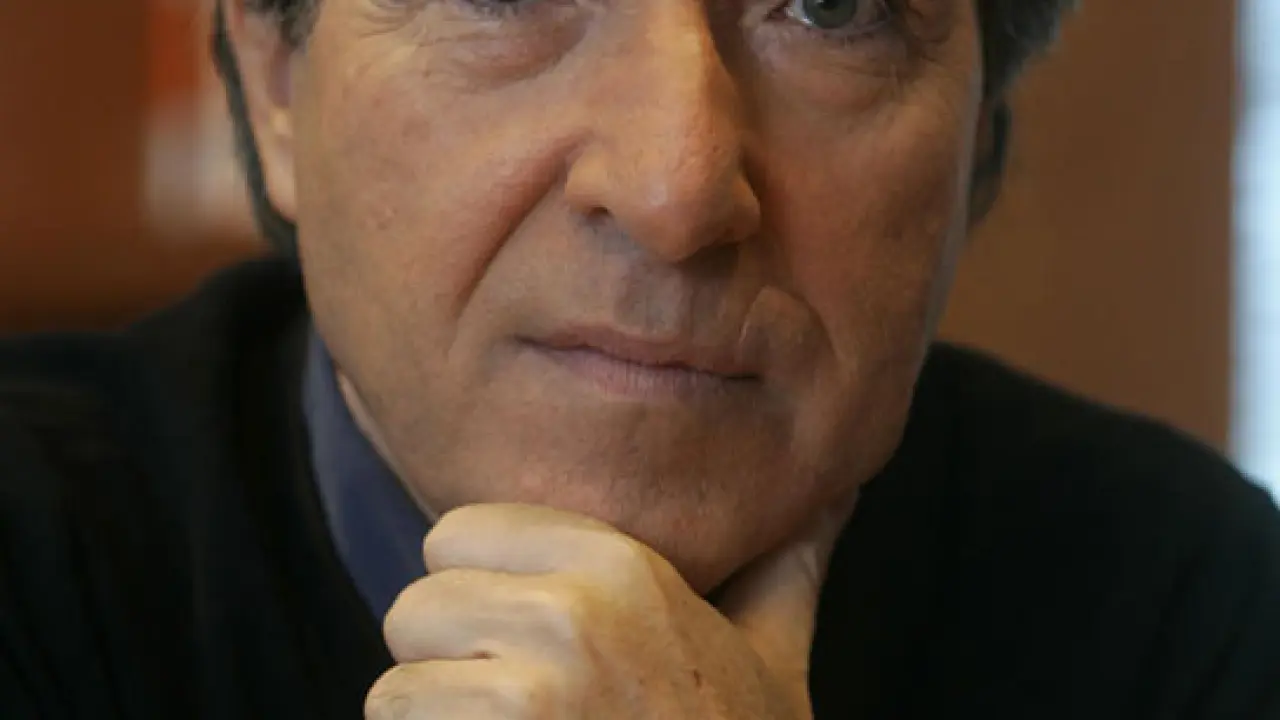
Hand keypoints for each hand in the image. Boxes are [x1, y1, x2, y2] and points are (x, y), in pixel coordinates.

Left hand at [365, 497, 854, 719]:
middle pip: (414, 608)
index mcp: (621, 567)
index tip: (525, 642)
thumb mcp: (773, 660)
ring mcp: (521, 694)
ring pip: (394, 691)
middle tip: (523, 718)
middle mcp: (566, 613)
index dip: (479, 592)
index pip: (456, 533)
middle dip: (448, 668)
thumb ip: (786, 570)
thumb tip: (832, 497)